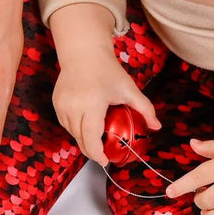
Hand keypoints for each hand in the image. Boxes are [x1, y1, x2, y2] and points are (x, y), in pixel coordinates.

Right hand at [52, 49, 159, 164]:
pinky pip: (66, 124)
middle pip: (80, 139)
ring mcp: (62, 105)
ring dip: (83, 140)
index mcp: (92, 104)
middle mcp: (74, 106)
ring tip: (95, 141)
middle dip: (92, 151)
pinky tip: (86, 127)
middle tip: (103, 155)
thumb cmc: (107, 70)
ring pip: (72, 133)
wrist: (84, 53)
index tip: (105, 161)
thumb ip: (145, 108)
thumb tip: (157, 127)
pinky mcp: (56, 103)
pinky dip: (75, 129)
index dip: (97, 153)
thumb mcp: (129, 89)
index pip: (91, 137)